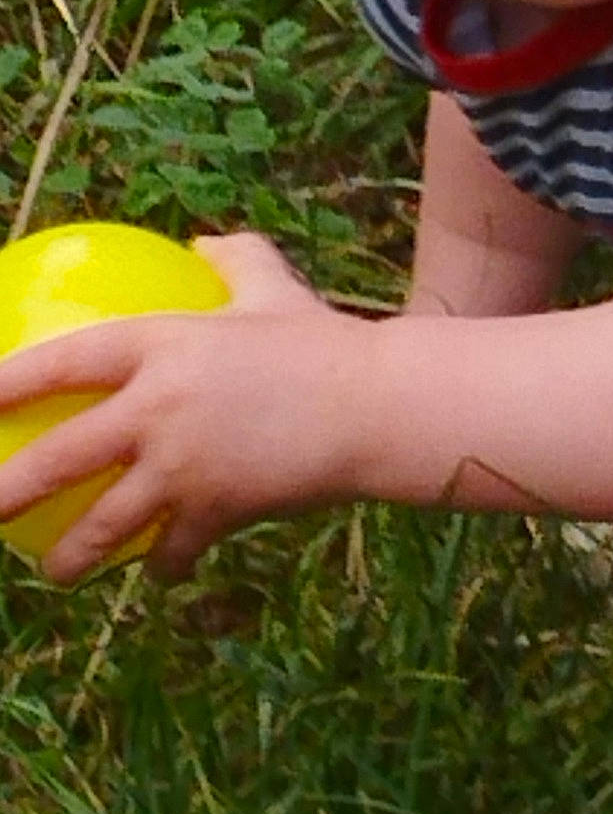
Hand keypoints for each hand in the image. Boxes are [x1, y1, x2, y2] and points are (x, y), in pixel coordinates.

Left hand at [0, 232, 377, 584]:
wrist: (374, 405)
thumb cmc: (324, 341)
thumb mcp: (275, 288)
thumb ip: (235, 259)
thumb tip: (205, 242)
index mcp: (163, 344)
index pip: (62, 362)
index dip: (7, 381)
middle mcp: (158, 407)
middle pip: (59, 458)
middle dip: (5, 490)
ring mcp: (183, 465)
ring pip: (104, 525)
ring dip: (71, 556)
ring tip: (54, 570)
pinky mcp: (215, 511)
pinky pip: (172, 551)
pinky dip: (164, 565)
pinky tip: (160, 572)